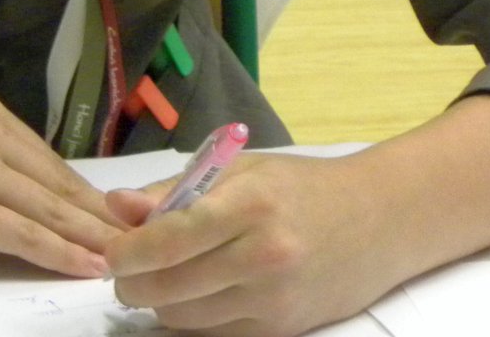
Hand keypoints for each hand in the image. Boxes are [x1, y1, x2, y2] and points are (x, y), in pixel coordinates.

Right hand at [0, 90, 126, 276]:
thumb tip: (56, 204)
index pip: (51, 163)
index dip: (90, 199)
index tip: (127, 223)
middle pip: (54, 185)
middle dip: (99, 221)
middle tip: (145, 245)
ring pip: (44, 210)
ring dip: (89, 241)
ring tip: (128, 262)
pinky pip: (20, 234)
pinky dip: (57, 254)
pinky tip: (85, 268)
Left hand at [103, 151, 408, 336]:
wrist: (378, 221)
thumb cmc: (301, 188)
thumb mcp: (238, 170)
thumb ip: (173, 192)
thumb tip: (117, 208)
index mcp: (249, 204)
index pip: (169, 239)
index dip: (127, 252)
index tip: (111, 252)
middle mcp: (262, 256)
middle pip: (168, 288)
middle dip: (133, 284)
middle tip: (127, 270)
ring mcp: (273, 299)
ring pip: (185, 319)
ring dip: (160, 304)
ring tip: (164, 278)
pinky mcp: (282, 329)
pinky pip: (214, 335)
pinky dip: (193, 321)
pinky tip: (198, 295)